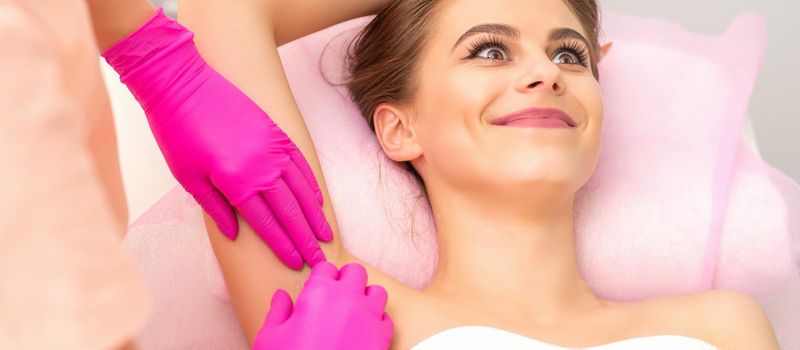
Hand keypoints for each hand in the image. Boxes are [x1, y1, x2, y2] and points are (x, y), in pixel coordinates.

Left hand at [101, 8, 332, 268]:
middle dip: (306, 239)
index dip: (283, 246)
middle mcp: (261, 169)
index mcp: (236, 184)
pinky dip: (310, 185)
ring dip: (315, 215)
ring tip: (325, 234)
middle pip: (290, 212)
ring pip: (301, 190)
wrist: (182, 84)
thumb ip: (215, 208)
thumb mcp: (188, 178)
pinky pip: (300, 165)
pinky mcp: (277, 134)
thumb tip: (234, 233)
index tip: (296, 263)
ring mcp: (273, 150)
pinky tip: (317, 200)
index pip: (267, 224)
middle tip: (320, 260)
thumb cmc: (178, 133)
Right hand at [254, 262, 392, 349]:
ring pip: (377, 292)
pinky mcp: (382, 338)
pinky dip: (376, 322)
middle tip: (336, 297)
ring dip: (365, 298)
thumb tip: (281, 297)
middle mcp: (348, 298)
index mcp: (319, 293)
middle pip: (355, 272)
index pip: (326, 268)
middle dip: (346, 280)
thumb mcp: (270, 339)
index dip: (320, 278)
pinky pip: (386, 319)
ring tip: (352, 312)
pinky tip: (363, 332)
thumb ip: (277, 313)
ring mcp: (369, 317)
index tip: (317, 290)